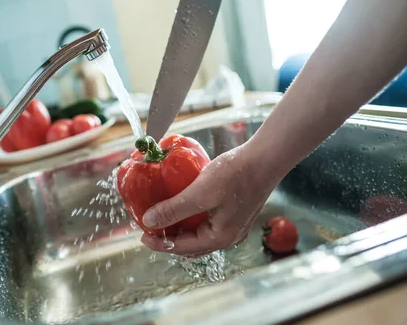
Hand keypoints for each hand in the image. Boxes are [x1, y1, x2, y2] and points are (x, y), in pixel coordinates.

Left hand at [140, 142, 281, 255]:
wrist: (265, 158)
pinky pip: (207, 222)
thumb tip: (149, 222)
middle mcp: (228, 236)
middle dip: (168, 237)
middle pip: (190, 244)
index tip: (142, 235)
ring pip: (199, 233)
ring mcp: (233, 225)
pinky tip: (182, 204)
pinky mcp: (234, 212)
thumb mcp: (199, 193)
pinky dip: (191, 218)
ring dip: (179, 227)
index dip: (159, 242)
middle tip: (150, 227)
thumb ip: (174, 209)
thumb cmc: (236, 174)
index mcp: (220, 237)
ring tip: (162, 216)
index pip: (182, 247)